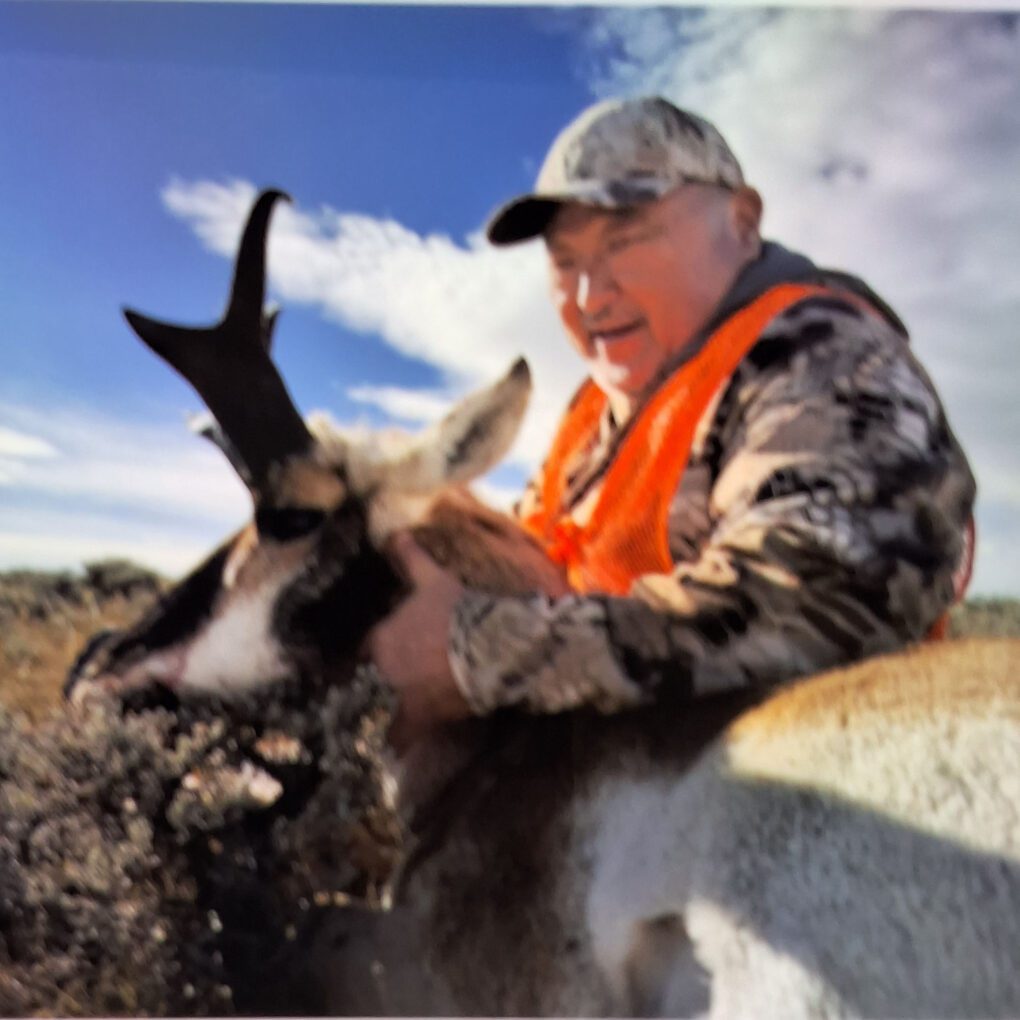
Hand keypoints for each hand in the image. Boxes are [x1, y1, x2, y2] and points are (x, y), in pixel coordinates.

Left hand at [365, 532, 471, 749]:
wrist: (491, 643)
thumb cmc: (460, 609)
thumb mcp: (434, 580)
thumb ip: (411, 559)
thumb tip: (395, 534)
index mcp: (381, 638)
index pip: (367, 650)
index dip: (376, 655)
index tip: (385, 658)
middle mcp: (383, 669)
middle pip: (373, 683)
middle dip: (380, 686)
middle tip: (398, 688)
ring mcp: (399, 696)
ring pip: (383, 711)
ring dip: (387, 714)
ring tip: (394, 721)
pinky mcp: (419, 718)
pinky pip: (400, 736)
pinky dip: (398, 741)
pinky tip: (398, 749)